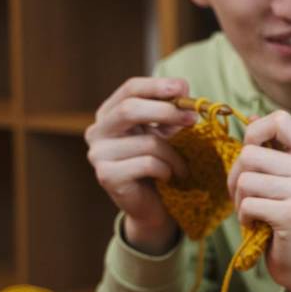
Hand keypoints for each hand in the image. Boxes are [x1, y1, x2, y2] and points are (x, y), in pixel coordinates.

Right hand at [85, 77, 195, 253]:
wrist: (154, 206)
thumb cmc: (161, 163)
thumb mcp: (167, 132)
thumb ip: (172, 110)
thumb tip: (183, 87)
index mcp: (110, 113)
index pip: (130, 89)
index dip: (157, 85)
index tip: (183, 87)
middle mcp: (97, 131)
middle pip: (130, 109)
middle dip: (167, 111)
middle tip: (193, 119)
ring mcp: (98, 154)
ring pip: (146, 142)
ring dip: (175, 154)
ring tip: (183, 165)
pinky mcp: (106, 176)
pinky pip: (147, 164)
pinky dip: (167, 169)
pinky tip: (169, 177)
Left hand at [227, 110, 290, 291]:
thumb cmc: (286, 213)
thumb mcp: (283, 176)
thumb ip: (271, 149)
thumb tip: (251, 117)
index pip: (280, 119)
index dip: (255, 131)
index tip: (253, 153)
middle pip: (250, 153)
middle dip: (236, 175)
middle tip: (245, 193)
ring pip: (245, 179)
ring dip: (239, 199)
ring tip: (253, 209)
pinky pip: (248, 204)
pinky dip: (244, 216)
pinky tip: (258, 224)